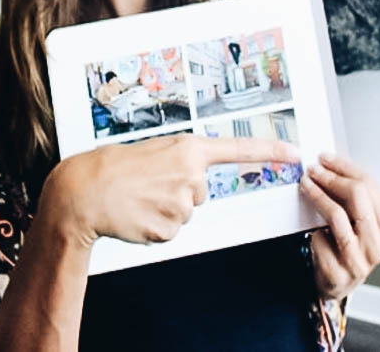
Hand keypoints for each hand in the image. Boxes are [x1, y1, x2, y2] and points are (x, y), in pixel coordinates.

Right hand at [40, 133, 299, 248]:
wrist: (83, 192)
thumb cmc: (113, 167)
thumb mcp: (153, 152)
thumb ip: (180, 163)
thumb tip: (193, 180)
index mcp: (187, 149)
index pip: (237, 149)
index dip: (269, 151)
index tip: (296, 153)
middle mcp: (191, 175)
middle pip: (200, 191)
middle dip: (178, 190)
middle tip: (147, 183)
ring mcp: (182, 204)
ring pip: (185, 212)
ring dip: (164, 208)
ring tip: (138, 197)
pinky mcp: (170, 229)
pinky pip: (171, 230)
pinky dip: (155, 225)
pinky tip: (136, 214)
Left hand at [299, 154, 379, 300]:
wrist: (337, 281)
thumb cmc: (348, 246)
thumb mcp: (359, 222)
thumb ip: (355, 199)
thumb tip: (333, 164)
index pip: (371, 187)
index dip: (345, 168)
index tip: (327, 159)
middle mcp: (378, 246)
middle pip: (358, 196)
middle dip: (331, 177)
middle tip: (314, 169)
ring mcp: (359, 261)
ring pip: (337, 214)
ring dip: (318, 194)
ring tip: (306, 183)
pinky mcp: (338, 272)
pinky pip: (321, 237)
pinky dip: (312, 224)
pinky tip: (308, 217)